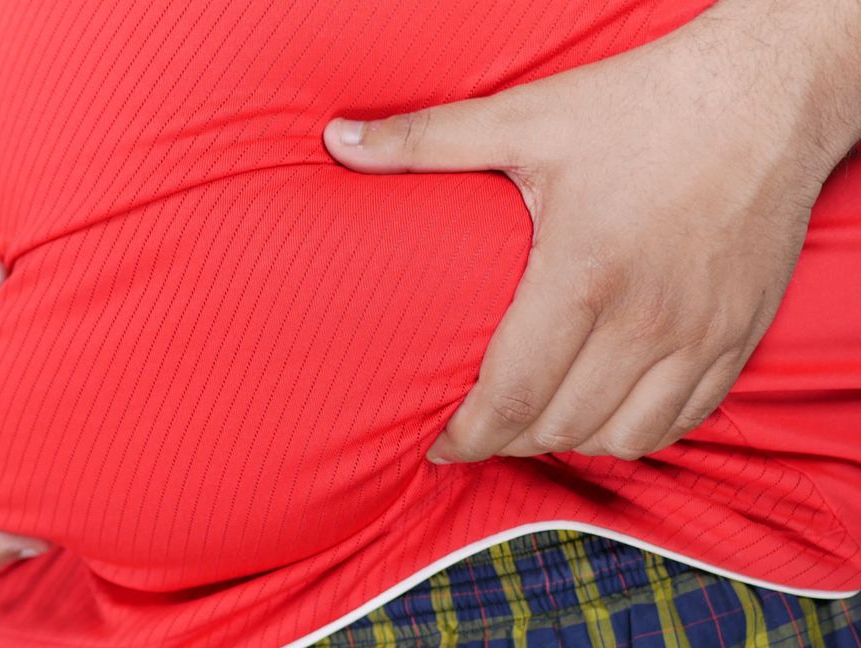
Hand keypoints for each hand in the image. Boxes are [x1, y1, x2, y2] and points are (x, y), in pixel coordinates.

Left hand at [322, 1, 860, 462]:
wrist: (767, 93)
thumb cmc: (641, 104)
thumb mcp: (526, 117)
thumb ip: (426, 139)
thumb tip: (337, 140)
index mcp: (584, 274)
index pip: (514, 396)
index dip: (468, 435)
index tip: (437, 445)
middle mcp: (648, 319)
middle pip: (562, 427)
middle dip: (508, 440)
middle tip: (475, 428)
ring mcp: (701, 334)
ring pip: (623, 437)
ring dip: (568, 441)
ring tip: (532, 422)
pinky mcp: (740, 335)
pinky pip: (684, 421)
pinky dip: (636, 432)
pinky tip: (601, 411)